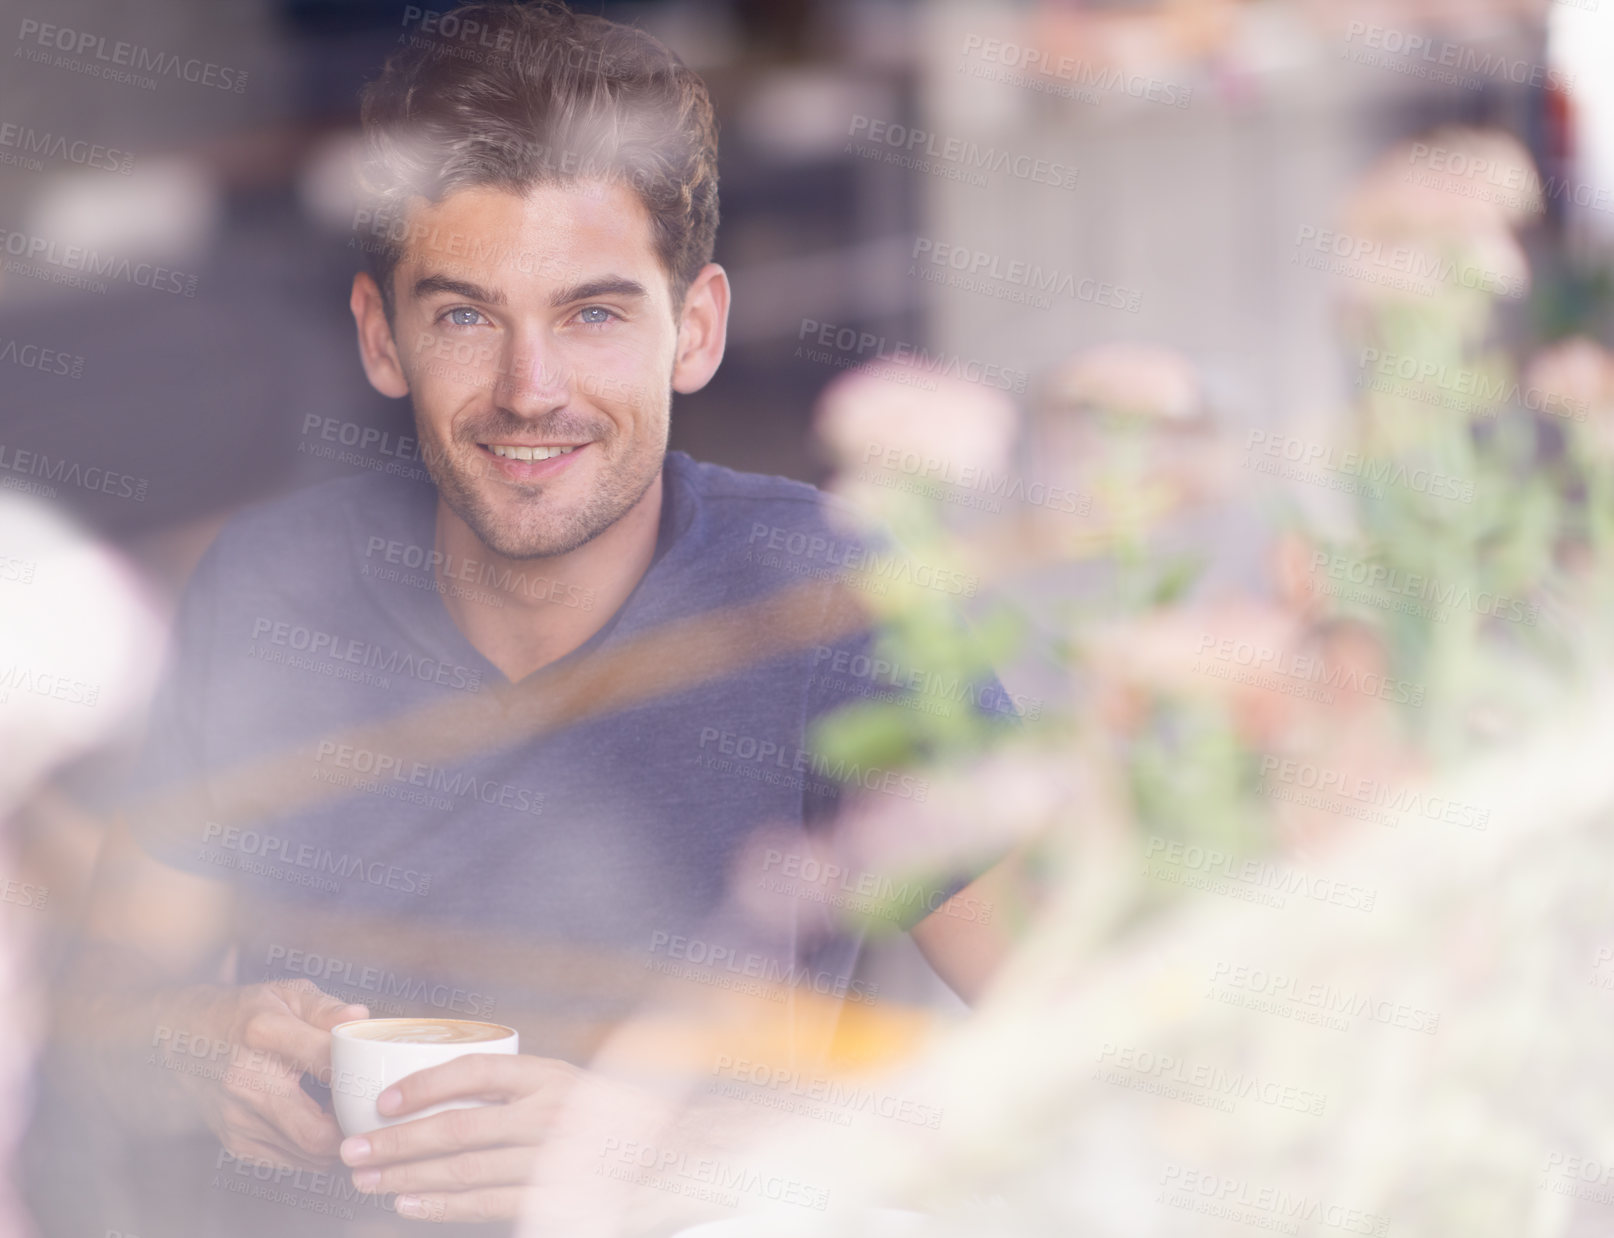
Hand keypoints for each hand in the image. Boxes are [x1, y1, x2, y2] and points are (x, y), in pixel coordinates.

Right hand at [165, 978, 367, 1169]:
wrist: (180, 1039)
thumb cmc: (245, 1013)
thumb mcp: (286, 994)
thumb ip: (327, 1009)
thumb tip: (362, 1020)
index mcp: (264, 1034)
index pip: (328, 1062)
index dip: (362, 1074)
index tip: (380, 1075)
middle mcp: (246, 1082)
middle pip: (318, 1132)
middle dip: (354, 1129)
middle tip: (372, 1111)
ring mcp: (237, 1119)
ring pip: (307, 1154)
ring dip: (337, 1141)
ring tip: (348, 1113)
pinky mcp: (235, 1142)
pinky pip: (289, 1161)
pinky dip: (314, 1150)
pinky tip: (322, 1123)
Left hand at [339, 1054, 596, 1222]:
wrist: (655, 1155)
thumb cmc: (593, 1118)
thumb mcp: (560, 1084)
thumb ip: (511, 1086)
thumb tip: (432, 1089)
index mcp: (547, 1074)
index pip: (475, 1071)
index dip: (423, 1084)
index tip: (383, 1101)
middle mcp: (551, 1113)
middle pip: (459, 1126)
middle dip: (397, 1141)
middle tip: (354, 1149)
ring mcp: (554, 1159)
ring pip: (465, 1170)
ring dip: (408, 1177)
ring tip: (369, 1179)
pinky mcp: (555, 1199)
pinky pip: (487, 1204)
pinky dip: (442, 1206)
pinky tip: (409, 1204)